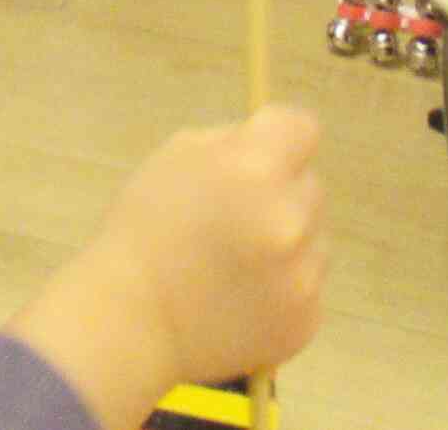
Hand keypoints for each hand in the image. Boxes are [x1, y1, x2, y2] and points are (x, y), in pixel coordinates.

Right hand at [15, 107, 325, 415]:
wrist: (133, 320)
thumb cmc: (144, 228)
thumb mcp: (176, 157)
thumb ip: (232, 143)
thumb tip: (273, 146)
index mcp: (257, 168)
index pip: (302, 127)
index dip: (280, 137)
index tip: (261, 153)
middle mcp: (291, 217)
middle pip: (309, 186)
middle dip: (280, 192)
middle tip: (235, 215)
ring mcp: (304, 274)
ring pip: (313, 238)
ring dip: (287, 241)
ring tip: (235, 262)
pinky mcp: (306, 318)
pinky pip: (307, 285)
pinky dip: (283, 286)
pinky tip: (241, 295)